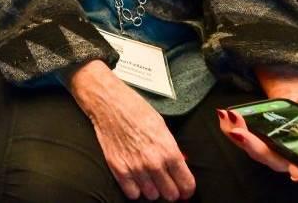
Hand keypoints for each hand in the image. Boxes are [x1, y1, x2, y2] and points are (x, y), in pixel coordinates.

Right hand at [69, 61, 196, 199]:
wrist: (110, 103)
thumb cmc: (136, 110)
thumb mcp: (163, 128)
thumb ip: (172, 150)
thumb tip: (179, 168)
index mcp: (169, 151)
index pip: (186, 185)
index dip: (187, 188)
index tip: (184, 188)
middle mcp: (154, 163)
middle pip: (170, 194)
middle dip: (171, 189)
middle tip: (166, 182)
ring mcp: (135, 168)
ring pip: (152, 196)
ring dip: (152, 188)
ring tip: (149, 177)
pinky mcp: (119, 169)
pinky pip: (132, 194)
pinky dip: (135, 189)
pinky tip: (135, 177)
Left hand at [218, 66, 297, 181]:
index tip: (296, 172)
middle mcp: (291, 156)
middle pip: (274, 158)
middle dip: (257, 147)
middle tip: (241, 133)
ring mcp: (273, 149)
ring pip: (256, 149)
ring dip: (240, 136)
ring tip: (229, 118)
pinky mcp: (260, 140)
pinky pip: (244, 138)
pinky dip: (232, 128)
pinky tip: (224, 114)